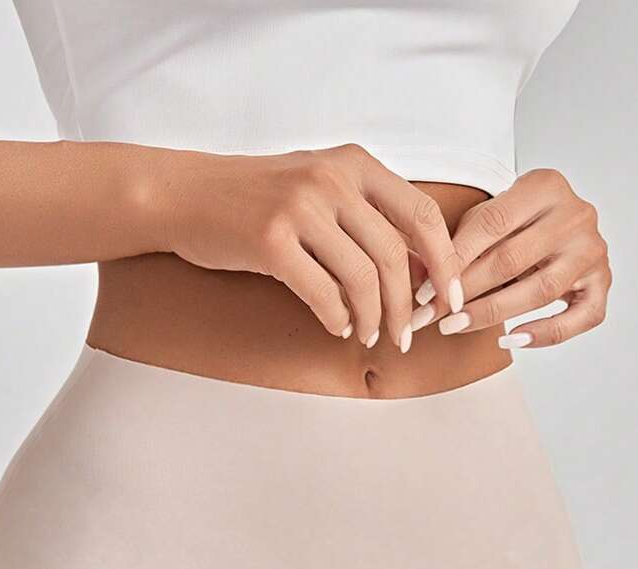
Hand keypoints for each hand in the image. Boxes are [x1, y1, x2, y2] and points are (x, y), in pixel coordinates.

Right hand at [155, 142, 461, 351]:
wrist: (187, 195)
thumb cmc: (258, 198)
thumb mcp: (320, 184)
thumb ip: (367, 213)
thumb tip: (419, 268)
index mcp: (354, 164)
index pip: (421, 215)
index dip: (444, 263)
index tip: (450, 298)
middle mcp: (332, 180)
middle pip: (394, 255)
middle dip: (408, 305)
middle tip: (406, 335)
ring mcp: (300, 209)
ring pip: (362, 278)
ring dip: (372, 318)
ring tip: (369, 336)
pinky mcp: (270, 241)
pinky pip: (322, 293)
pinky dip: (336, 318)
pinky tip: (337, 328)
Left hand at [412, 168, 611, 348]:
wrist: (557, 222)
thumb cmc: (513, 223)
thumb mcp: (486, 217)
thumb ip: (459, 243)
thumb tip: (421, 283)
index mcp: (545, 185)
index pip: (490, 225)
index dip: (452, 262)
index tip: (423, 293)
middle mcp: (576, 214)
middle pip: (512, 260)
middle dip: (465, 292)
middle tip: (432, 317)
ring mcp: (593, 249)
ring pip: (541, 291)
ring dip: (492, 313)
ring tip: (456, 327)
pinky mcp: (603, 282)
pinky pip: (581, 317)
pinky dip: (546, 334)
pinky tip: (511, 339)